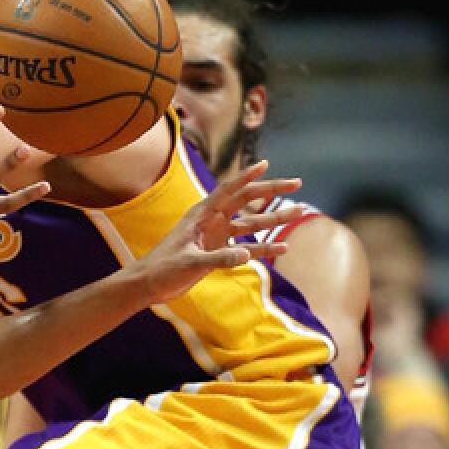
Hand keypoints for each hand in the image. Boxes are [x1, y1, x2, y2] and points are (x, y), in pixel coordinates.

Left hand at [139, 160, 302, 302]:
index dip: (248, 176)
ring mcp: (216, 237)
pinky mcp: (218, 253)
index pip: (229, 190)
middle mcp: (212, 221)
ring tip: (298, 212)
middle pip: (247, 201)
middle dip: (271, 191)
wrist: (149, 284)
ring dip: (273, 219)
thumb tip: (246, 256)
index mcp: (201, 215)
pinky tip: (283, 248)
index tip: (266, 163)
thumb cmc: (163, 268)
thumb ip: (218, 258)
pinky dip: (264, 248)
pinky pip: (246, 248)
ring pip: (251, 224)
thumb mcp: (190, 262)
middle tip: (297, 183)